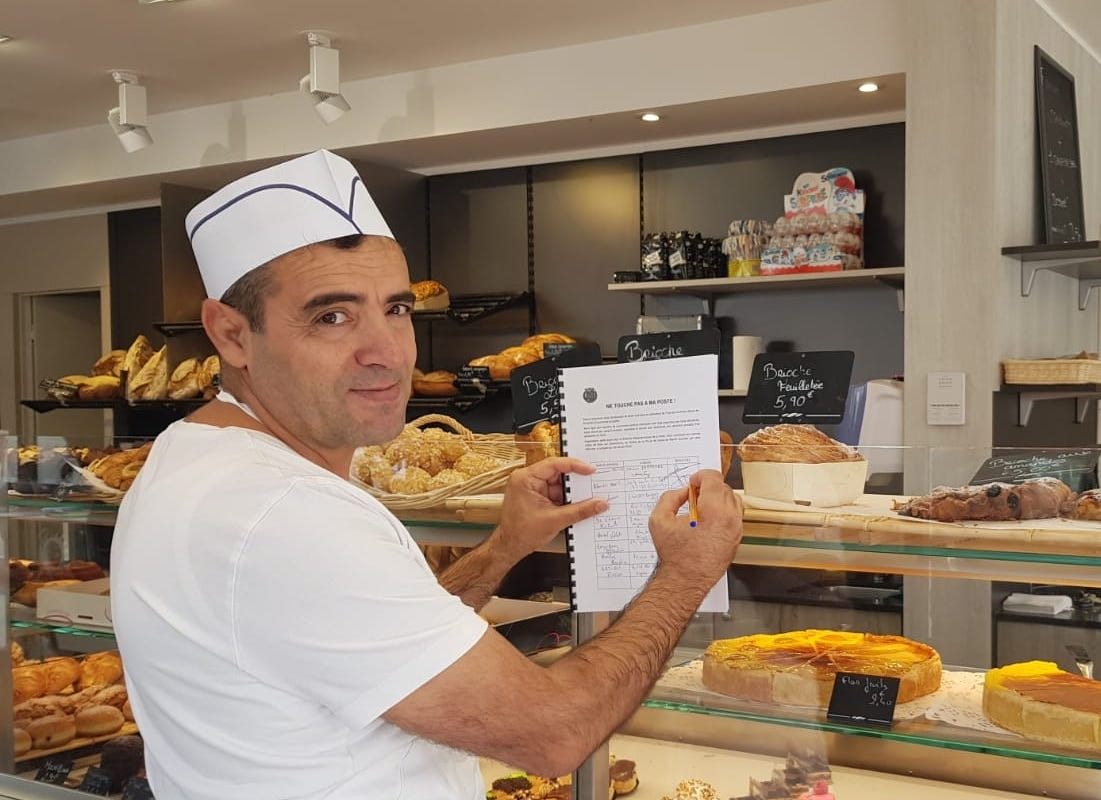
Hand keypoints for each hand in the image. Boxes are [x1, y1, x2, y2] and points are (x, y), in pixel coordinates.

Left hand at [495, 457, 608, 561]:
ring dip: (572, 491)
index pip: (554, 464)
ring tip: (588, 496)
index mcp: (525, 479)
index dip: (575, 465)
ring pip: (558, 483)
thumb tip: (599, 503)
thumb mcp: (555, 520)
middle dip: (575, 480)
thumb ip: (580, 511)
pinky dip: (566, 498)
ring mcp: (531, 488)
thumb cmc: (521, 533)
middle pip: (557, 473)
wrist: (510, 547)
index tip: (590, 470)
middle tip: (592, 482)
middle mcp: (527, 479)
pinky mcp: (536, 496)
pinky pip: (555, 492)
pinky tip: (578, 503)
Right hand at [649, 470, 741, 585]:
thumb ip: (670, 497)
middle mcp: (730, 519)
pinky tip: (706, 520)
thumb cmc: (674, 556)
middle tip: (694, 495)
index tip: (693, 481)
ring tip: (701, 507)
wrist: (685, 581)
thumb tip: (683, 493)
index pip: (713, 478)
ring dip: (718, 498)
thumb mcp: (659, 519)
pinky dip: (722, 512)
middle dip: (708, 487)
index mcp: (714, 510)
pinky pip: (734, 516)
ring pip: (732, 501)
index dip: (700, 476)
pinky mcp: (736, 539)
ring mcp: (736, 530)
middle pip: (724, 488)